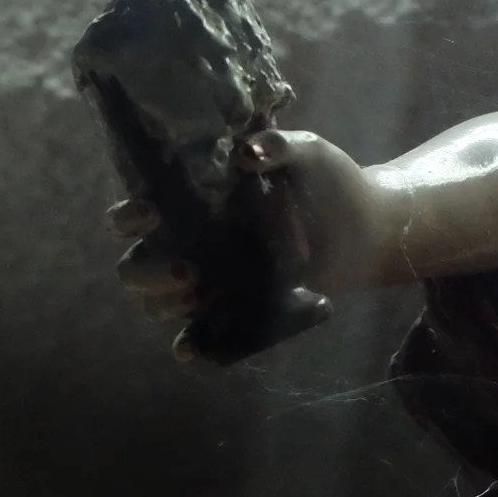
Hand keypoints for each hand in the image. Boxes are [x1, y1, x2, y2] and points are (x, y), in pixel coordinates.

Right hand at [104, 127, 364, 361]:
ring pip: (158, 302)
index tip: (150, 212)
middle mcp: (191, 243)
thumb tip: (247, 152)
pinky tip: (188, 350)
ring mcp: (211, 281)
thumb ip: (278, 145)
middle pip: (135, 266)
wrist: (368, 226)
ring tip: (198, 290)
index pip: (139, 212)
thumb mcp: (307, 154)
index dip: (129, 215)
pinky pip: (200, 333)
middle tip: (186, 268)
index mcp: (194, 201)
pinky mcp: (237, 310)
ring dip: (165, 302)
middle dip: (147, 270)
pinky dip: (190, 344)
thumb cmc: (330, 182)